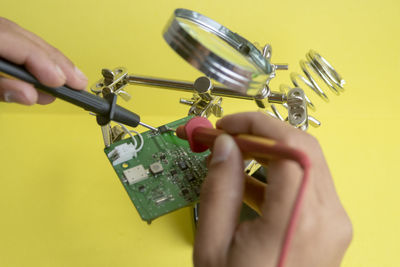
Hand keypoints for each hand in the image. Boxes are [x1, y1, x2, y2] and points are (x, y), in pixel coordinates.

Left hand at [0, 17, 86, 104]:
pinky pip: (26, 44)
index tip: (62, 82)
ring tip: (72, 81)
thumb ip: (3, 88)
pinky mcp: (4, 38)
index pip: (25, 47)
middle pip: (33, 42)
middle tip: (79, 83)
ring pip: (33, 42)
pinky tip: (53, 74)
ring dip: (55, 63)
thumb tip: (31, 95)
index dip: (47, 65)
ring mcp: (0, 30)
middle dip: (60, 64)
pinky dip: (42, 60)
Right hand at [193, 112, 351, 266]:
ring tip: (235, 156)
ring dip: (271, 151)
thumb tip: (224, 146)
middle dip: (264, 133)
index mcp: (297, 222)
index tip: (227, 126)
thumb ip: (219, 188)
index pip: (288, 148)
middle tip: (230, 135)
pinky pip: (308, 184)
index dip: (256, 127)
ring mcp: (335, 223)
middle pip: (304, 148)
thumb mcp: (214, 245)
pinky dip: (280, 174)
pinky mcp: (332, 227)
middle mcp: (327, 217)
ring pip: (308, 162)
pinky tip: (250, 180)